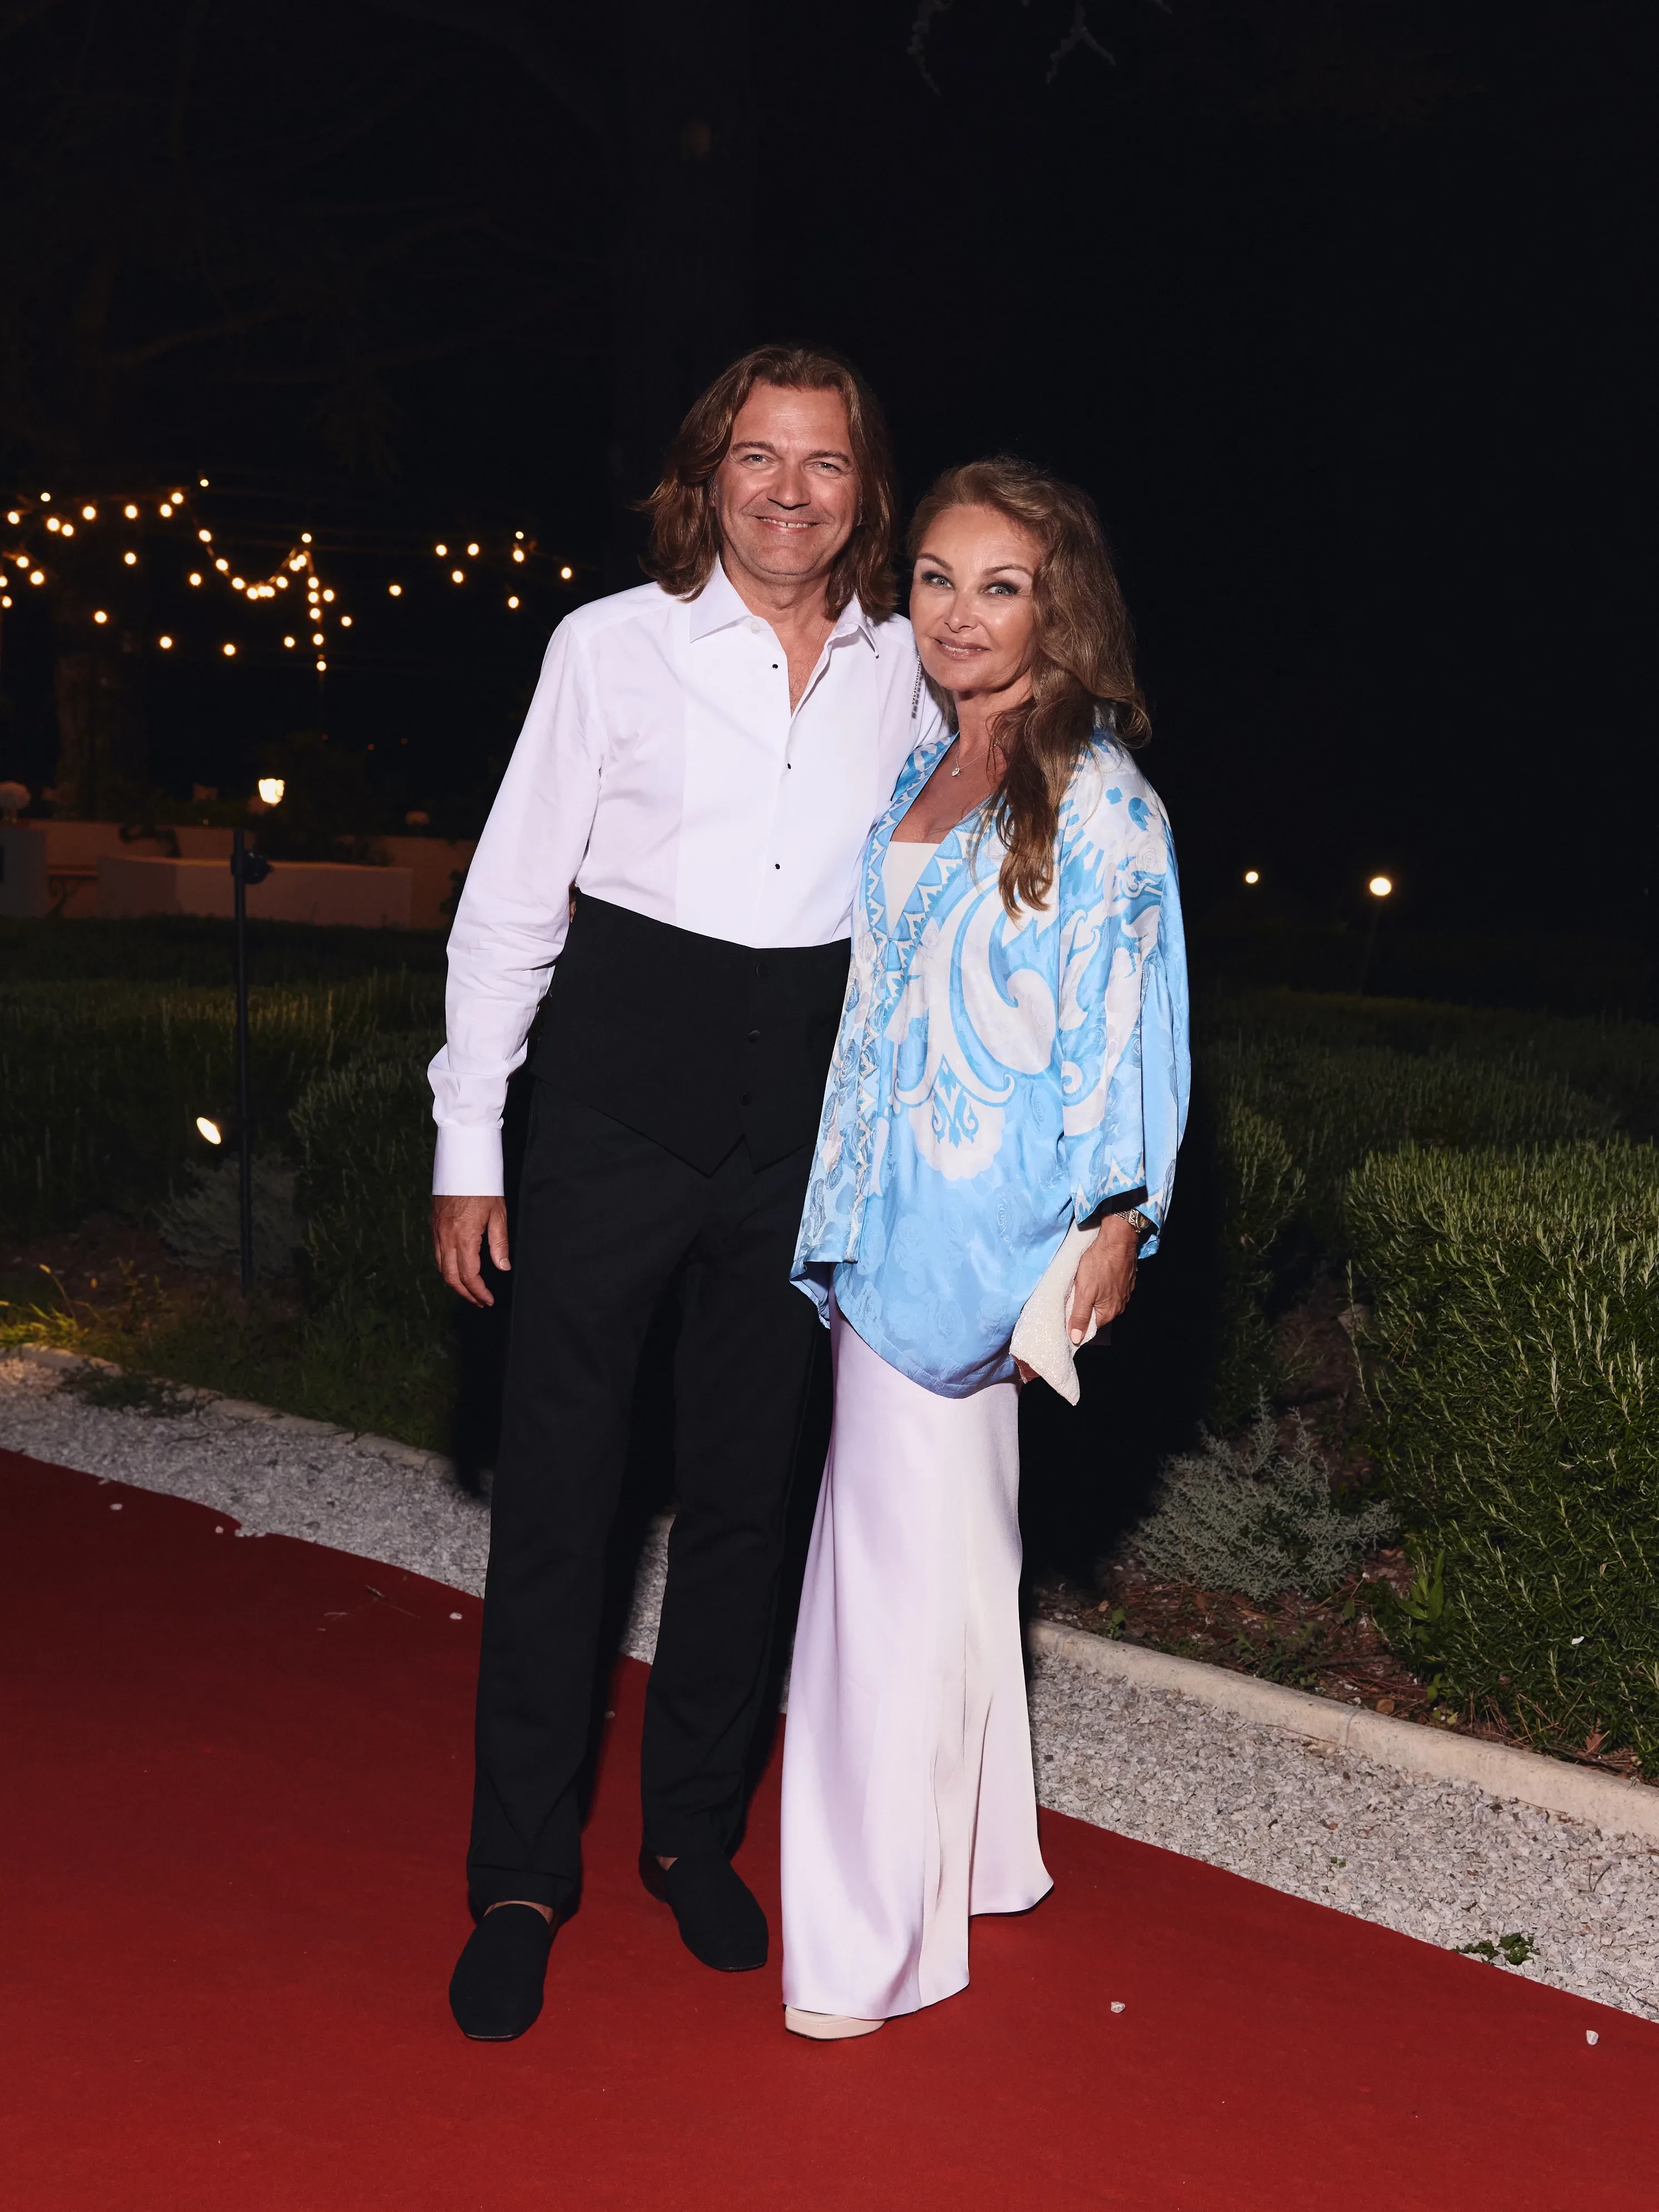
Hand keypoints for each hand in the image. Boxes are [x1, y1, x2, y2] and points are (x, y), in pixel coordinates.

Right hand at [431, 1195, 510, 1307]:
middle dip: (465, 1293)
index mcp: (464, 1236)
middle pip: (451, 1276)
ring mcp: (438, 1231)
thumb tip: (503, 1267)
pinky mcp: (434, 1225)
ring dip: (454, 1283)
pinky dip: (446, 1267)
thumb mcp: (498, 1214)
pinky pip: (437, 1253)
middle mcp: (446, 1237)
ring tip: (469, 1290)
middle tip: (479, 1301)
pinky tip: (457, 1269)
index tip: (488, 1299)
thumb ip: (499, 1243)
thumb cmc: (483, 1186)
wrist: (462, 1164)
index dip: (478, 1291)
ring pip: (441, 1267)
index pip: (469, 1275)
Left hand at [1067, 1214, 1140, 1343]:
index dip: (1076, 1323)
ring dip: (1092, 1297)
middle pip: (1095, 1315)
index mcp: (1108, 1312)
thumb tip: (1076, 1339)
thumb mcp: (1084, 1291)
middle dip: (1083, 1309)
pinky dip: (1101, 1287)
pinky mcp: (1125, 1281)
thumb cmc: (1098, 1264)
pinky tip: (1095, 1278)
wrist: (1117, 1240)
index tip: (1065, 1315)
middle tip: (1071, 1296)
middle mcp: (1119, 1307)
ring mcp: (1124, 1293)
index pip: (1089, 1327)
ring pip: (1102, 1302)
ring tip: (1082, 1286)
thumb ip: (1079, 1316)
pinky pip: (1110, 1291)